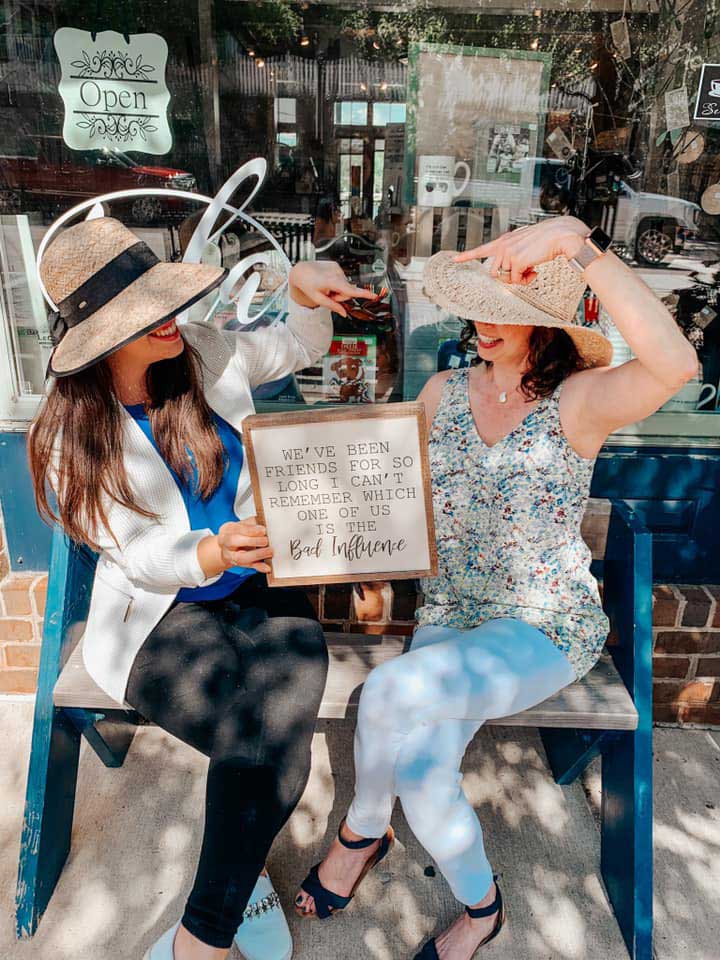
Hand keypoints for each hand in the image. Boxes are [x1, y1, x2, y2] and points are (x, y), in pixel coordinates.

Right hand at [217, 518, 272, 573]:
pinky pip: (249, 567)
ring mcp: (231, 556)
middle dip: (251, 541)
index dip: (250, 530)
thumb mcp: (242, 524)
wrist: (228, 547)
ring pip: (241, 557)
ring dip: (257, 555)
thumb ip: (252, 523)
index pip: (237, 529)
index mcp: (227, 530)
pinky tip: (267, 567)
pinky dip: (259, 567)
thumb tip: (264, 521)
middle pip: (234, 542)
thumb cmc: (237, 533)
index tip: (263, 530)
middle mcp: (226, 543)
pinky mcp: (239, 564)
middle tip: (265, 541)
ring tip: (269, 552)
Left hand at [288, 261, 377, 317]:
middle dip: (339, 296)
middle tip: (327, 294)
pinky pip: (341, 279)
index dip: (364, 294)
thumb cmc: (308, 285)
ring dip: (336, 289)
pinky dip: (336, 282)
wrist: (302, 271)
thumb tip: (344, 313)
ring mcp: (337, 268)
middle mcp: (336, 273)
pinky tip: (327, 280)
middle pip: (346, 292)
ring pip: (344, 286)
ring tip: (326, 287)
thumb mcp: (318, 299)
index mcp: (332, 282)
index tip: (374, 295)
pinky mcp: (337, 266)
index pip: (351, 290)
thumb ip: (332, 306)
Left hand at [453, 215, 588, 284]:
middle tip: (524, 272)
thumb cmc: (547, 239)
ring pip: (505, 278)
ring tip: (531, 270)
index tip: (455, 260)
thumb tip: (512, 270)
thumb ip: (515, 253)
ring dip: (518, 279)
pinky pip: (516, 281)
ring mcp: (508, 253)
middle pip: (495, 272)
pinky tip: (535, 271)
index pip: (482, 250)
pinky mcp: (517, 261)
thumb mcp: (525, 243)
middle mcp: (503, 246)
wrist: (561, 235)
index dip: (467, 256)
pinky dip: (526, 280)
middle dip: (508, 277)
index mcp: (505, 240)